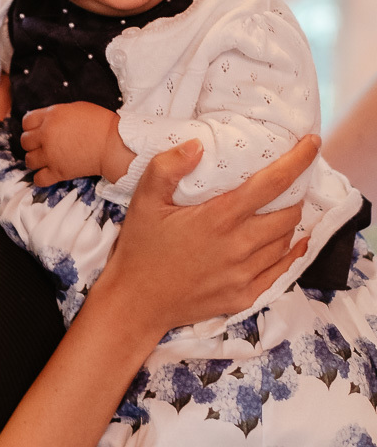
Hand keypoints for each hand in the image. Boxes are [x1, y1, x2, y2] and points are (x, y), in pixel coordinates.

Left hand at [20, 103, 134, 184]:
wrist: (113, 144)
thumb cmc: (101, 123)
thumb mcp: (76, 108)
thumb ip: (57, 114)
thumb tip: (48, 121)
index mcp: (51, 116)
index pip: (26, 121)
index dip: (31, 126)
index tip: (38, 130)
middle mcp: (47, 135)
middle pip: (24, 141)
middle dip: (32, 143)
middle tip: (43, 146)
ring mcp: (51, 155)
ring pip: (28, 160)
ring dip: (35, 160)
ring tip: (45, 160)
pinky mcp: (58, 172)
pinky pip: (38, 179)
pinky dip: (41, 178)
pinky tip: (47, 174)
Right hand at [93, 134, 319, 336]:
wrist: (136, 303)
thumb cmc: (140, 248)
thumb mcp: (144, 200)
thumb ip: (167, 167)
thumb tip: (198, 145)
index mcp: (218, 218)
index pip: (272, 183)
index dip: (298, 161)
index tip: (312, 143)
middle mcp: (238, 246)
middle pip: (288, 213)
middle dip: (295, 193)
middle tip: (289, 183)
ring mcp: (244, 275)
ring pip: (286, 241)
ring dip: (290, 221)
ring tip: (282, 209)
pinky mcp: (244, 296)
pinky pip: (281, 271)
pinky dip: (293, 253)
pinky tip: (295, 242)